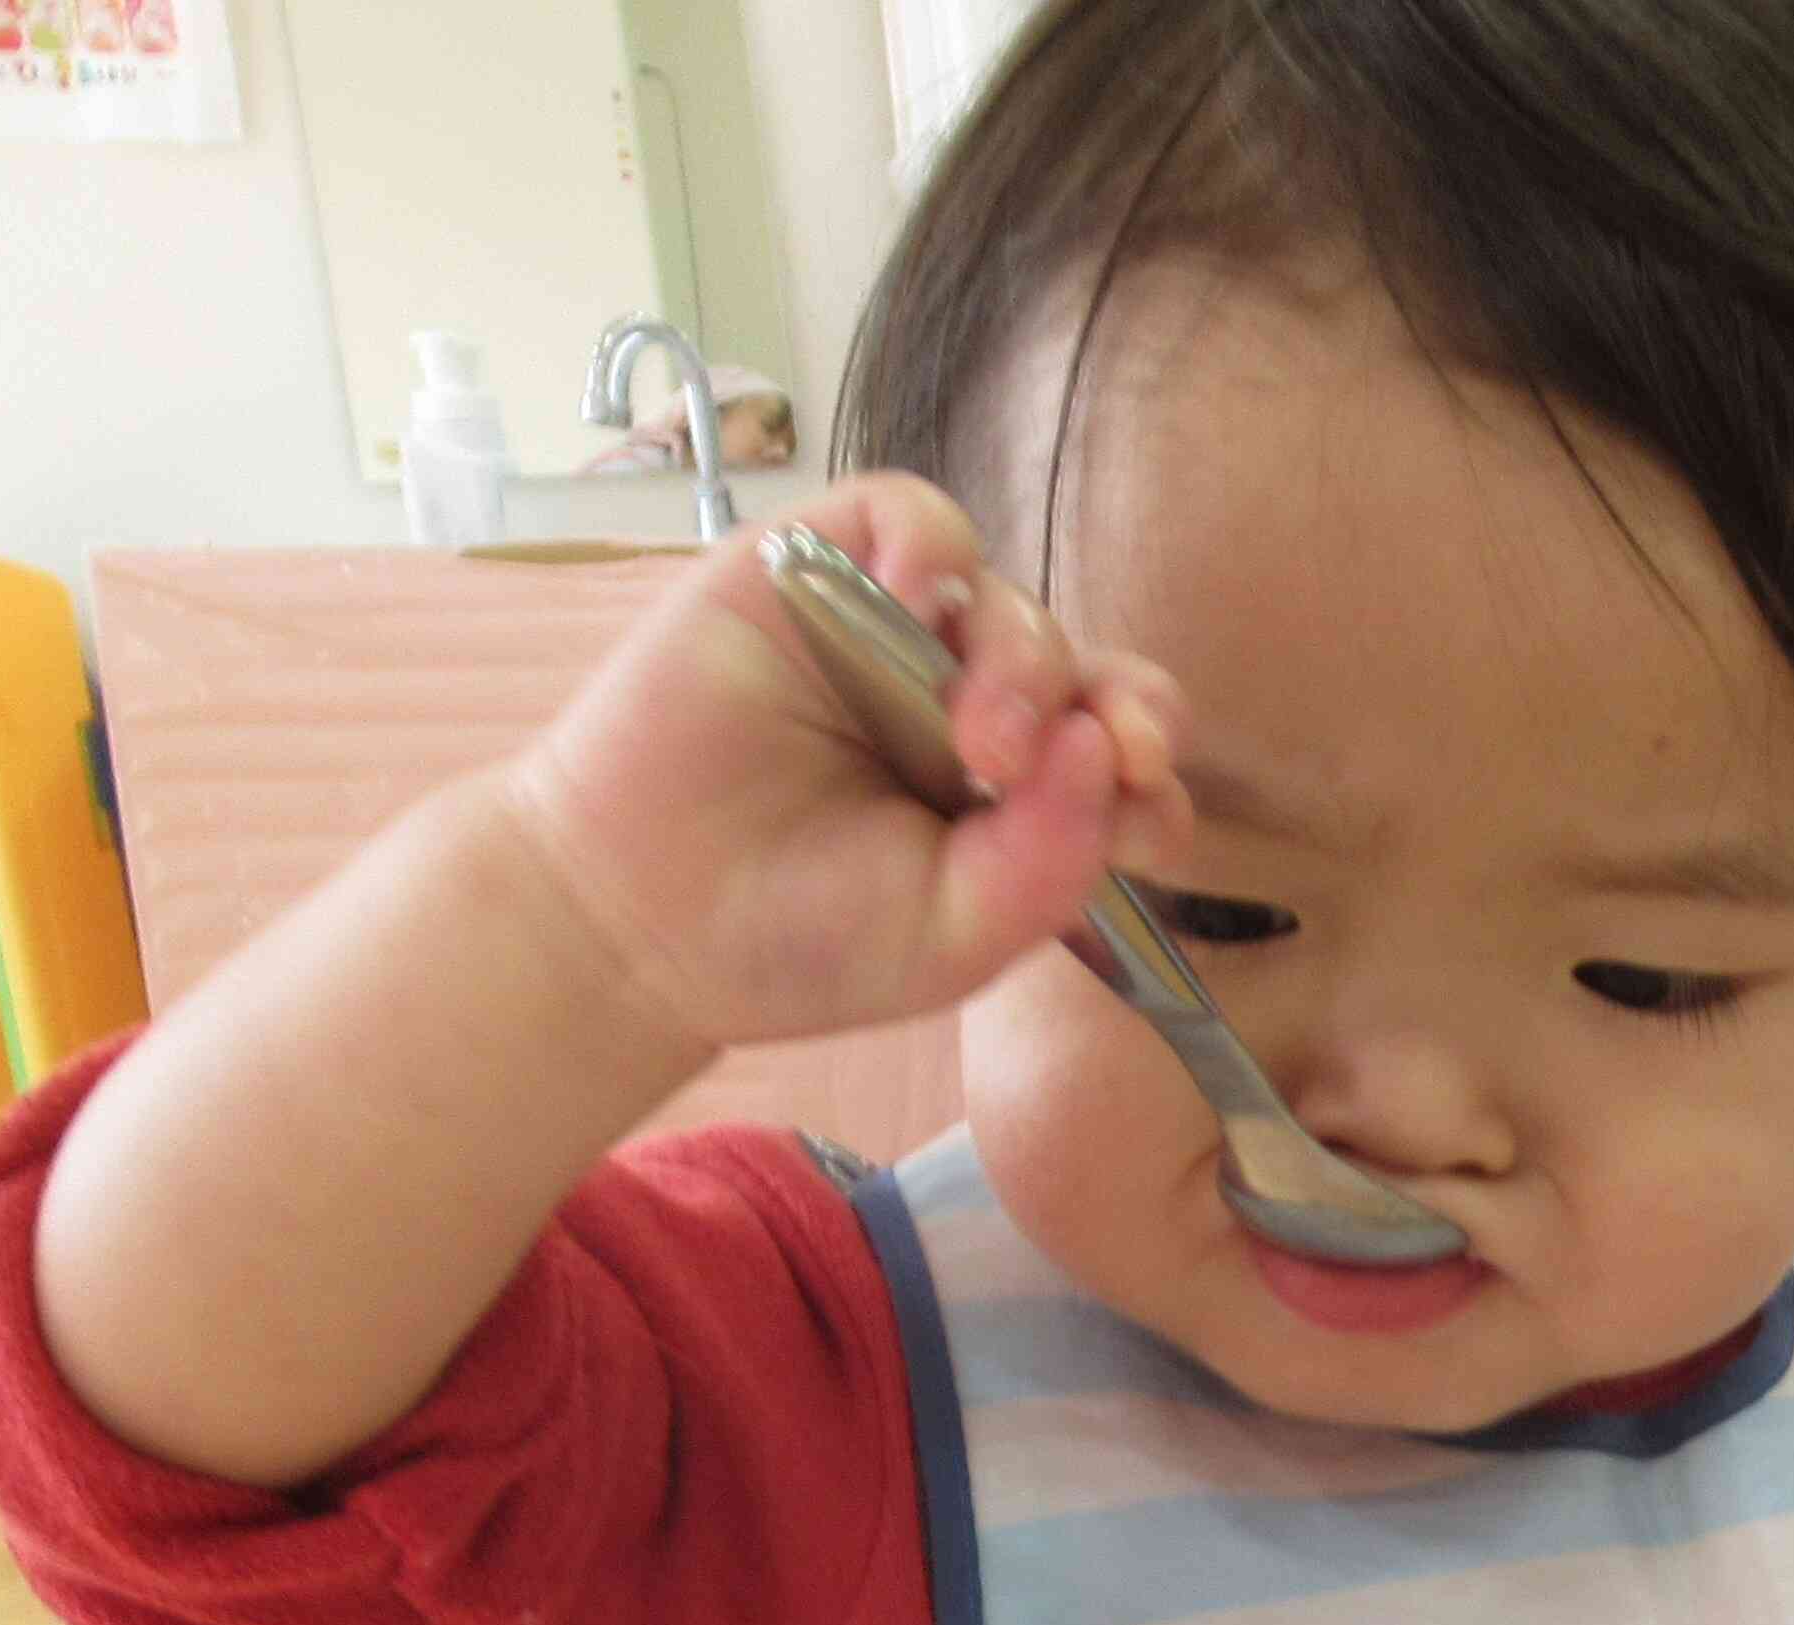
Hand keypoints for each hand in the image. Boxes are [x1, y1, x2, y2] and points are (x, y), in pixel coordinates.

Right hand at [497, 473, 1192, 1057]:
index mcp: (1018, 803)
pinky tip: (921, 597)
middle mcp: (970, 709)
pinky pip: (911, 517)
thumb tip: (1103, 744)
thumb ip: (1050, 863)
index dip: (1152, 768)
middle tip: (1101, 751)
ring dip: (1022, 662)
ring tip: (979, 742)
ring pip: (1010, 603)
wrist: (641, 917)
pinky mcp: (821, 569)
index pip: (1124, 762)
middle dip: (1119, 706)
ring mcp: (898, 637)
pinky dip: (933, 545)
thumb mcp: (957, 936)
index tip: (1146, 801)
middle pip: (1087, 672)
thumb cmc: (802, 939)